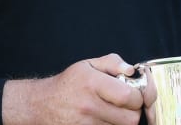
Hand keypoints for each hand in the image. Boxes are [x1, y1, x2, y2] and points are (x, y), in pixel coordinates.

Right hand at [2, 53, 144, 124]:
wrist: (41, 105)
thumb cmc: (68, 84)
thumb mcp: (87, 65)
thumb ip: (112, 62)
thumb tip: (132, 71)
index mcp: (92, 83)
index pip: (128, 96)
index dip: (138, 97)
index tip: (135, 94)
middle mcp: (88, 105)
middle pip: (130, 118)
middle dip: (134, 112)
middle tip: (128, 106)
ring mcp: (84, 124)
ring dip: (123, 122)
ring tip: (116, 112)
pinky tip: (107, 120)